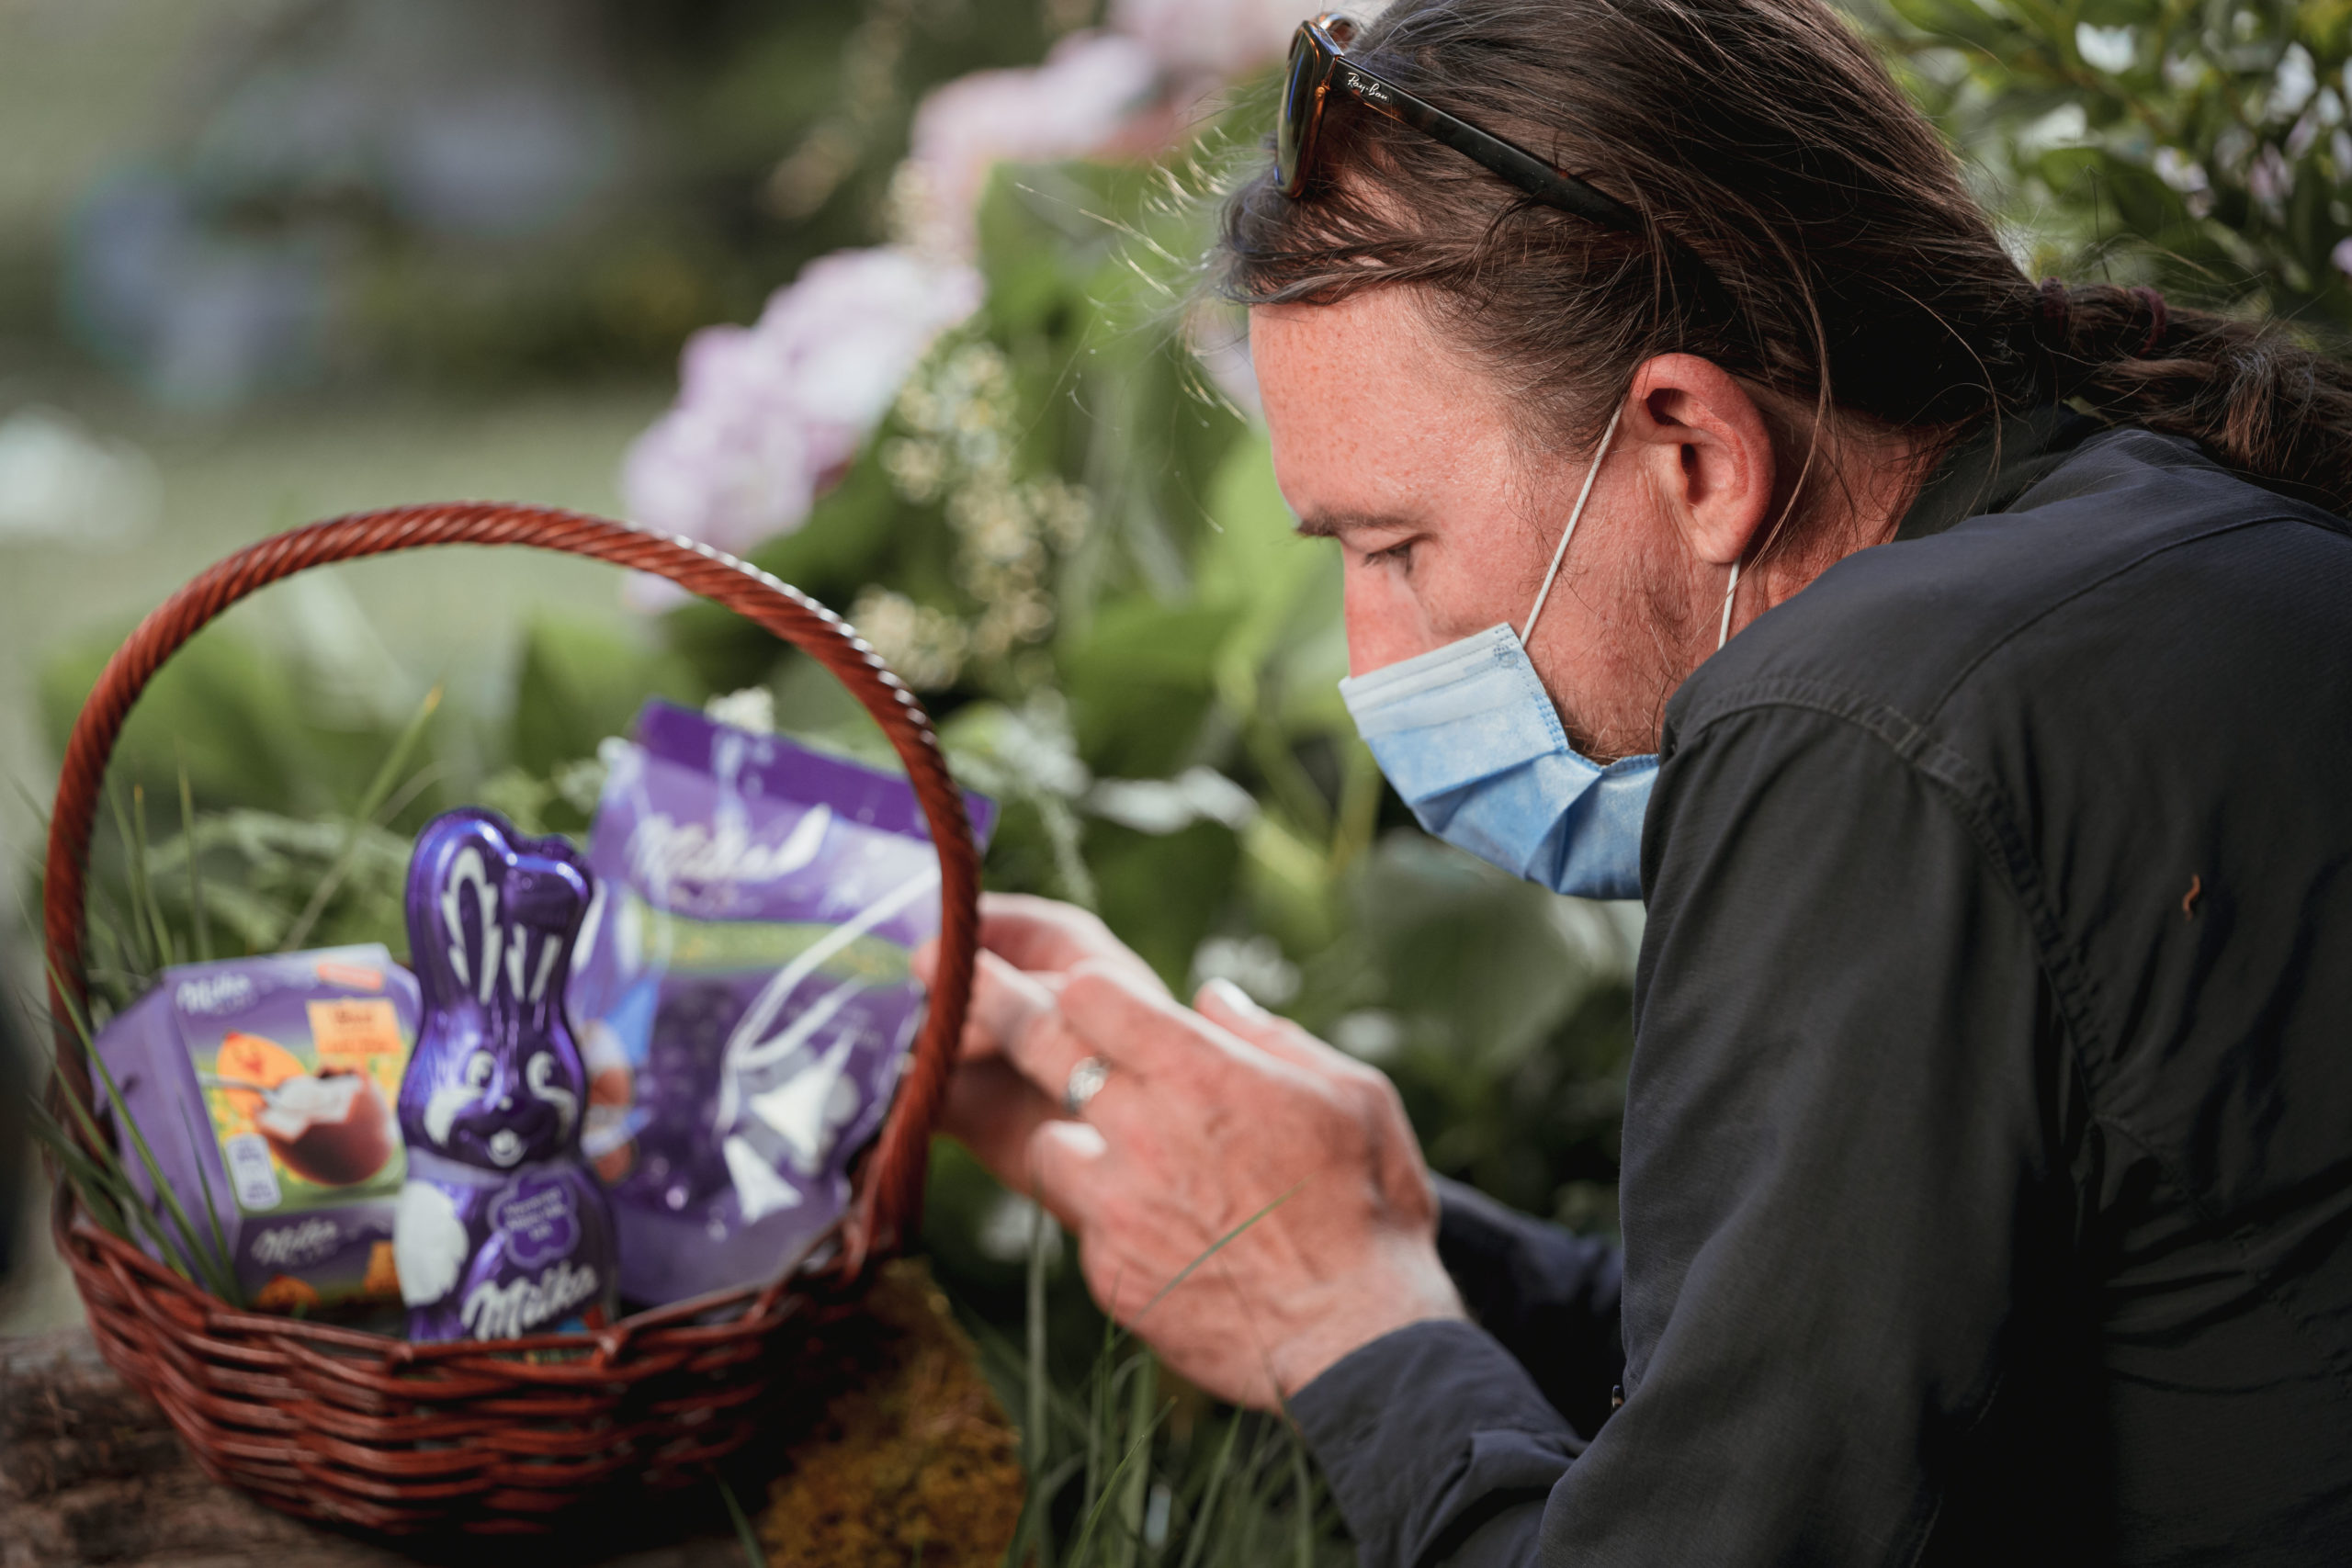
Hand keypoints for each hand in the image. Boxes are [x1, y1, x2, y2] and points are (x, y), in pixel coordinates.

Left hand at [918, 898, 1462, 1408]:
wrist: (1357, 1339)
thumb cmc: (1368, 1206)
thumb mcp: (1352, 1093)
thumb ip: (1272, 1035)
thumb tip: (1211, 997)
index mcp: (1199, 1071)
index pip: (1089, 991)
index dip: (1084, 988)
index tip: (1086, 995)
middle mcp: (1142, 1128)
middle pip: (1036, 1043)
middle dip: (999, 1008)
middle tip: (964, 985)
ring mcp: (1115, 1204)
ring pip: (1047, 1143)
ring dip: (1072, 1139)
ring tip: (1124, 1157)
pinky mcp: (1107, 1270)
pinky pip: (1084, 1224)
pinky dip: (1110, 1219)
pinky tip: (1165, 1234)